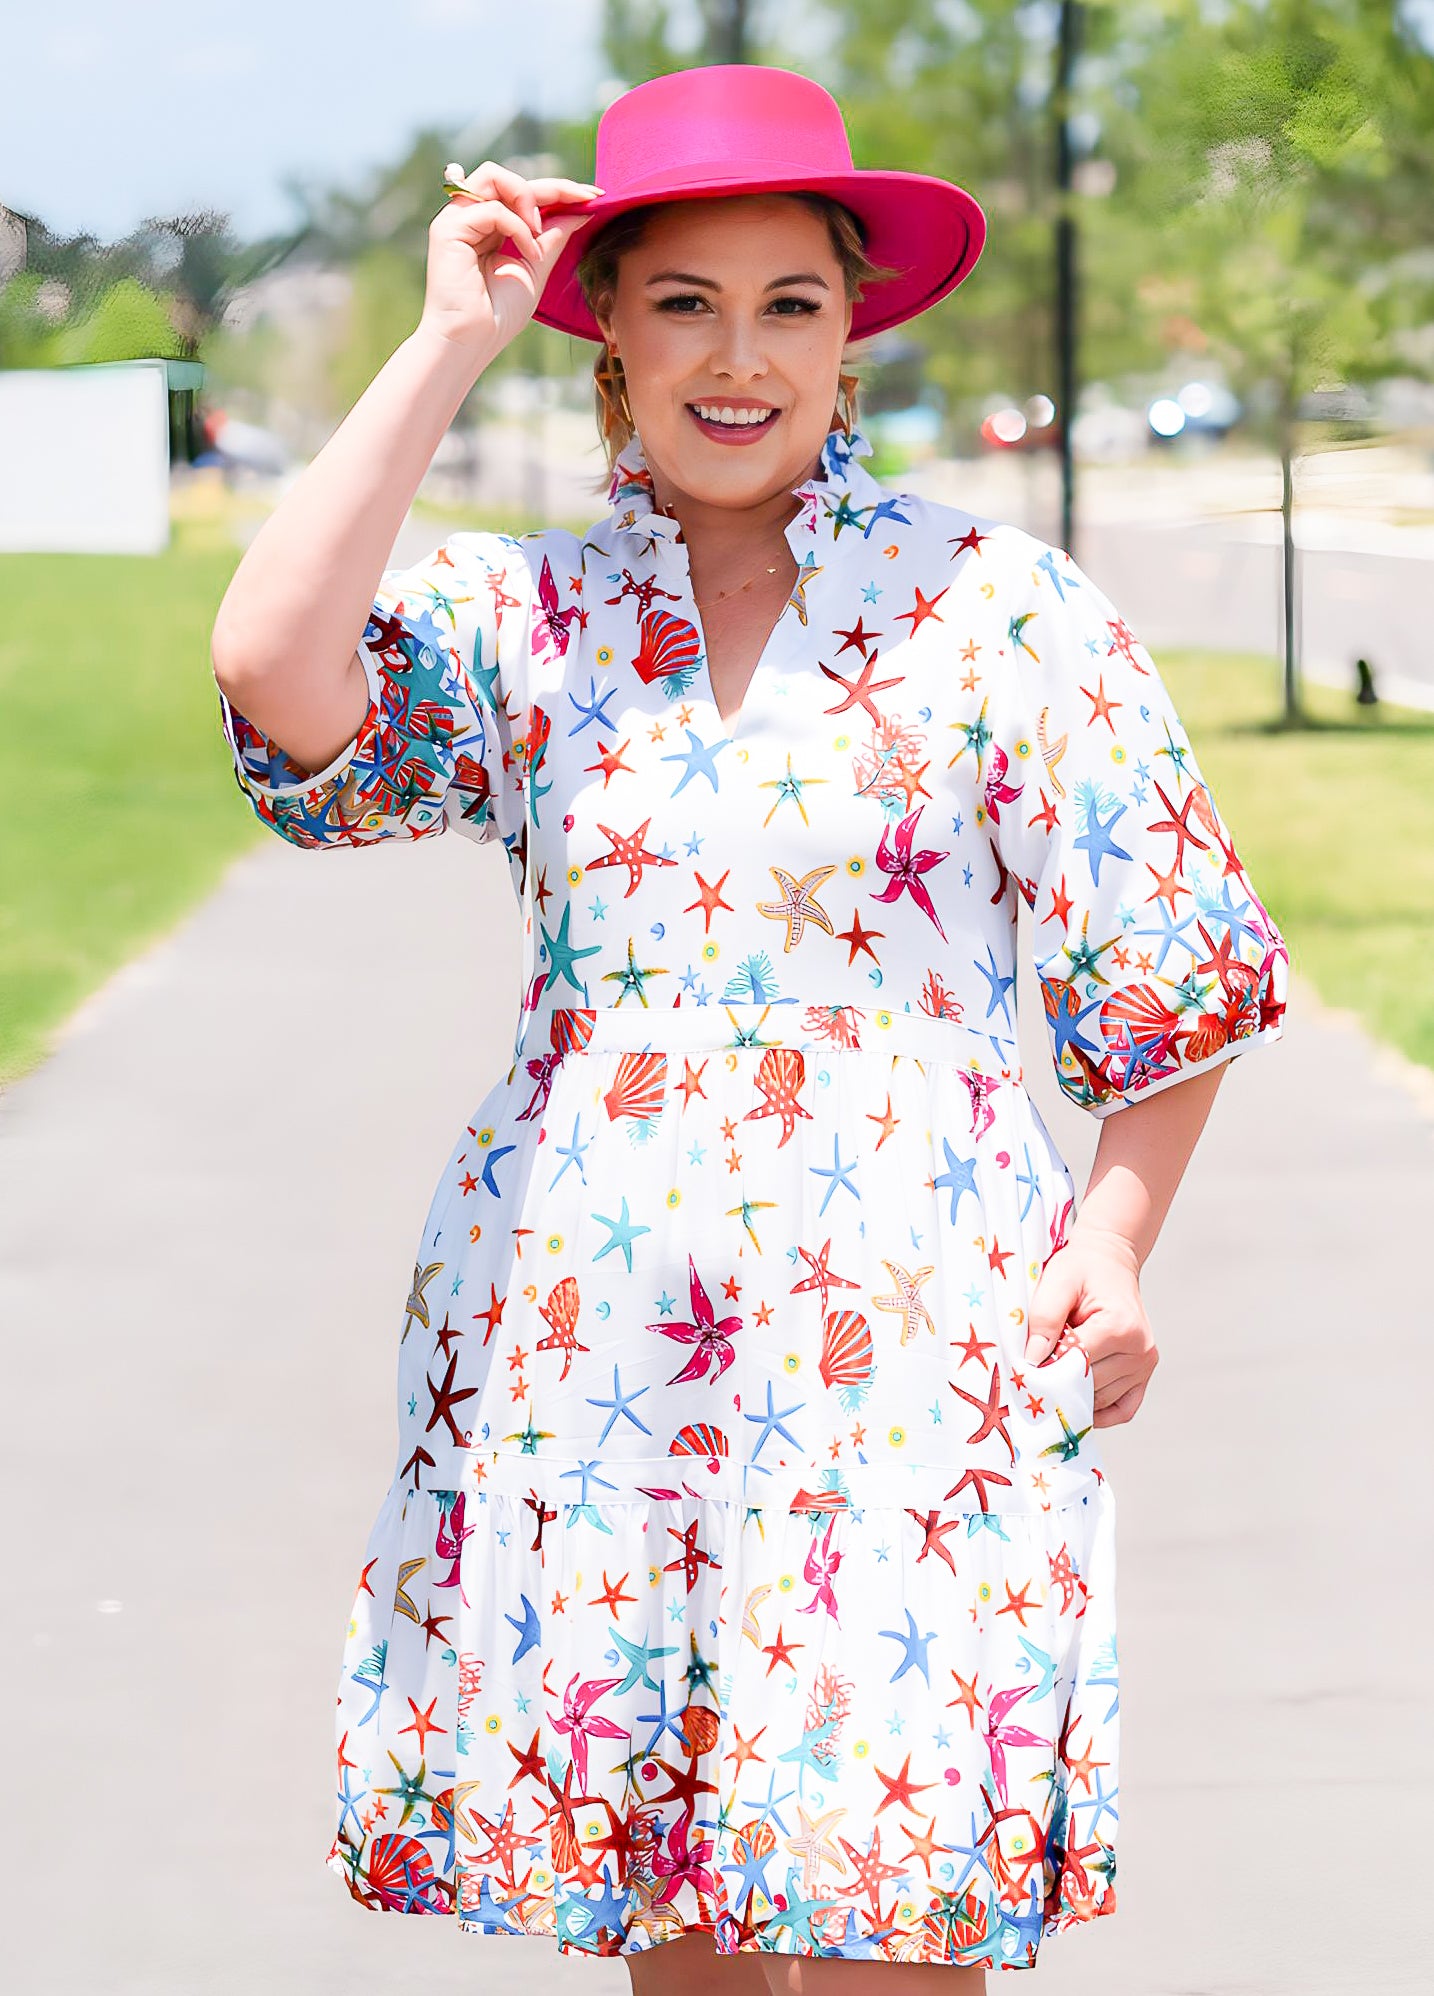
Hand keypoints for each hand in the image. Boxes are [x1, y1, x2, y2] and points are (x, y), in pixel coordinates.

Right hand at [420, 160, 603, 359]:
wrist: (471, 342)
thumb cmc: (498, 315)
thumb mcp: (536, 268)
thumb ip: (553, 237)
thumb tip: (580, 211)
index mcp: (488, 226)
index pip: (523, 194)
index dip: (559, 190)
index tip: (595, 196)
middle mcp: (469, 216)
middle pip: (507, 176)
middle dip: (550, 186)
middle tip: (582, 201)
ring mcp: (456, 219)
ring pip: (493, 175)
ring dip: (527, 198)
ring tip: (540, 233)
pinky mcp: (447, 228)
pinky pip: (493, 209)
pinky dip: (517, 228)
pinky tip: (528, 254)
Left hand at [1024, 1223, 1158, 1426]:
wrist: (1110, 1261)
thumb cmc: (1082, 1269)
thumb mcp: (1057, 1281)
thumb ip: (1044, 1318)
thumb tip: (1033, 1359)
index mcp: (1120, 1326)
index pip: (1076, 1362)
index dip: (1046, 1366)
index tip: (1023, 1367)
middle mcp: (1140, 1349)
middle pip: (1089, 1384)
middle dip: (1058, 1381)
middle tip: (1033, 1373)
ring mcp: (1145, 1364)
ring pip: (1101, 1399)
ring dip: (1075, 1393)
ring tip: (1055, 1374)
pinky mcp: (1144, 1373)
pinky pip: (1123, 1409)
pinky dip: (1100, 1411)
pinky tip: (1077, 1400)